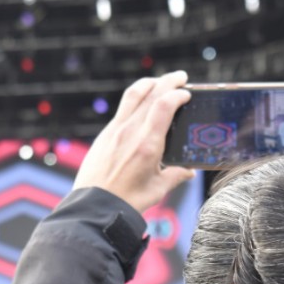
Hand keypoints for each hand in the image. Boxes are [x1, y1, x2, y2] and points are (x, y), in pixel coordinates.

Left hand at [73, 71, 195, 212]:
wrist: (95, 206)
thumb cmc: (128, 201)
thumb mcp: (158, 189)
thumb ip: (176, 175)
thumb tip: (189, 171)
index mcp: (147, 144)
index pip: (164, 106)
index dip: (177, 94)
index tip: (187, 93)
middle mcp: (130, 131)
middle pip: (150, 94)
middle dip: (168, 81)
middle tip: (180, 77)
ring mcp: (115, 130)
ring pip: (132, 95)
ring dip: (149, 84)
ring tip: (160, 82)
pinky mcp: (105, 134)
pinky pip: (122, 108)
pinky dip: (135, 98)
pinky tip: (141, 102)